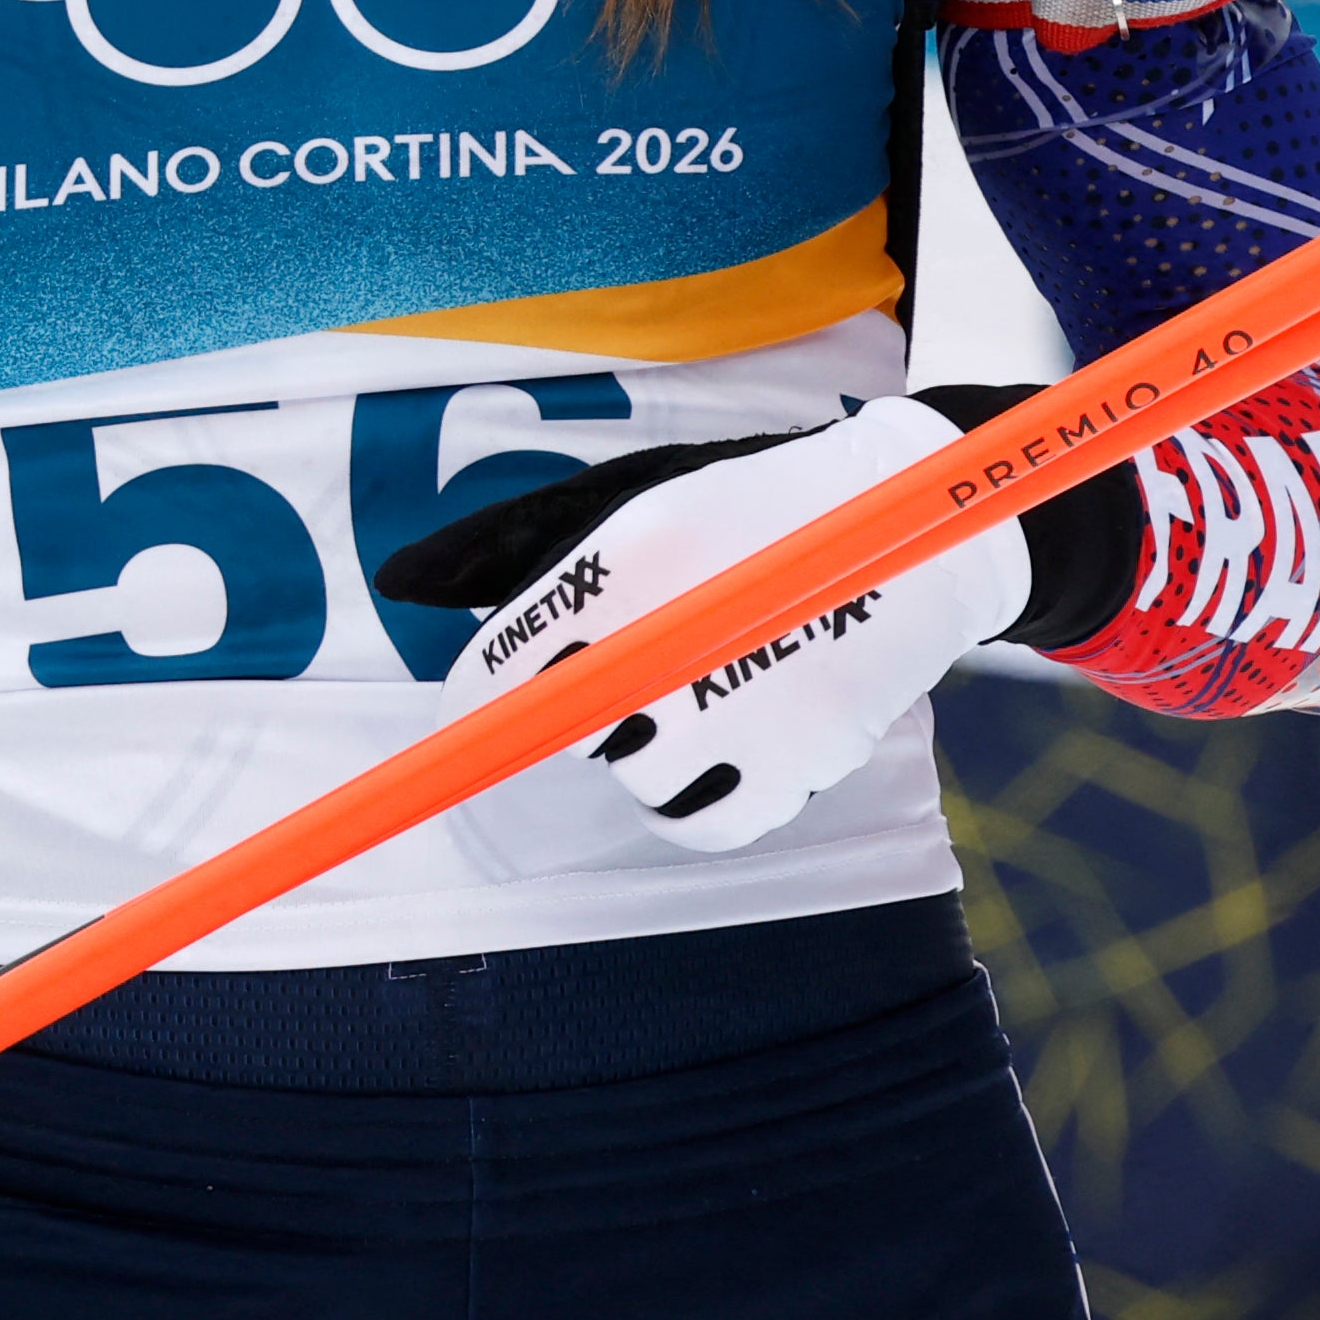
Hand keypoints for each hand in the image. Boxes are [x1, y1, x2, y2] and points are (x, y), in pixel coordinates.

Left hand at [403, 399, 1025, 853]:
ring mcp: (747, 704)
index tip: (476, 713)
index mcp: (639, 548)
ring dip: (646, 747)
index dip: (478, 702)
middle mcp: (687, 627)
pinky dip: (701, 794)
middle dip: (586, 702)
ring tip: (704, 683)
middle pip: (571, 727)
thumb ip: (513, 547)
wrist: (919, 528)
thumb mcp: (635, 498)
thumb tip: (400, 583)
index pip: (511, 666)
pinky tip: (734, 731)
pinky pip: (701, 820)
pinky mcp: (798, 763)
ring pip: (636, 777)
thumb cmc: (750, 511)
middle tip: (648, 653)